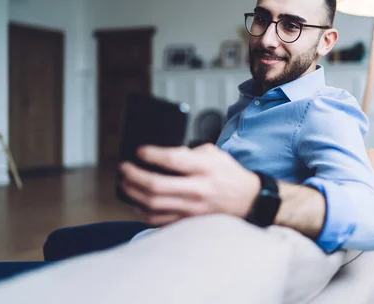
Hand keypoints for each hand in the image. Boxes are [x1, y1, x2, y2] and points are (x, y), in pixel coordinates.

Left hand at [119, 143, 259, 225]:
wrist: (248, 200)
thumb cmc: (229, 174)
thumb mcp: (215, 154)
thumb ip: (190, 151)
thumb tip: (163, 155)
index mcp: (205, 168)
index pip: (173, 159)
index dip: (151, 154)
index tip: (139, 151)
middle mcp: (198, 189)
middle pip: (156, 185)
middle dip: (134, 176)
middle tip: (124, 169)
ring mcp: (193, 209)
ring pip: (153, 205)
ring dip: (133, 194)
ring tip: (125, 184)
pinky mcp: (189, 222)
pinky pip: (159, 220)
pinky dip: (143, 212)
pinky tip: (136, 203)